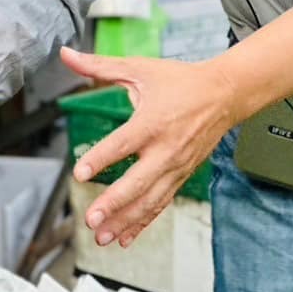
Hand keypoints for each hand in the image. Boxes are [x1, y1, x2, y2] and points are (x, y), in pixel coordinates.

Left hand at [60, 46, 238, 248]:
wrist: (224, 94)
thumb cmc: (181, 81)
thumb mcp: (139, 68)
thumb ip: (99, 66)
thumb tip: (68, 55)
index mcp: (152, 121)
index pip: (122, 144)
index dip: (100, 159)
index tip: (80, 173)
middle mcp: (166, 149)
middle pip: (137, 182)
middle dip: (113, 204)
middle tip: (91, 219)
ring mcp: (176, 166)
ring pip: (149, 200)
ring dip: (125, 221)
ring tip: (103, 236)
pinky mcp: (181, 176)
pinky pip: (161, 203)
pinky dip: (143, 222)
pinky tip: (126, 236)